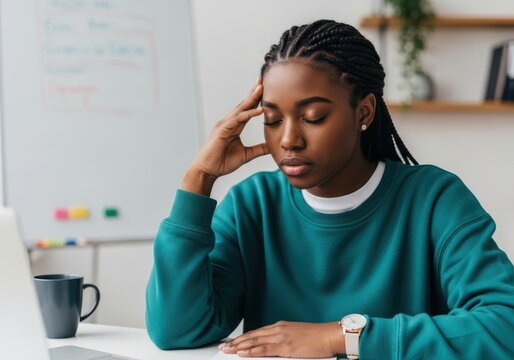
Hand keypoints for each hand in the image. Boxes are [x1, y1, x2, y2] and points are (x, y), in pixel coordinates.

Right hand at [182, 79, 267, 194]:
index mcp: (234, 126)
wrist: (207, 171)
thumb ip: (259, 149)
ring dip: (252, 98)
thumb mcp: (247, 155)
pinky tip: (259, 110)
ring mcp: (225, 125)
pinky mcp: (222, 130)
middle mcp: (229, 122)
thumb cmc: (222, 162)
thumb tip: (272, 147)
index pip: (247, 110)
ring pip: (241, 108)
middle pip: (244, 104)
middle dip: (253, 92)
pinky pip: (237, 119)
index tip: (265, 90)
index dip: (255, 100)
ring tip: (262, 88)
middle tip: (262, 80)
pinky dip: (248, 114)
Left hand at [218, 321, 344, 357]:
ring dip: (239, 347)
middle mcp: (278, 329)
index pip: (256, 332)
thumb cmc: (317, 337)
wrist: (330, 335)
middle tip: (223, 346)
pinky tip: (242, 353)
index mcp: (280, 326)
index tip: (232, 341)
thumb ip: (283, 340)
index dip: (243, 337)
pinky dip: (251, 351)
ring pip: (254, 341)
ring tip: (227, 350)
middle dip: (236, 342)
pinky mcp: (286, 347)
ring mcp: (281, 337)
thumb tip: (273, 348)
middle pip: (252, 336)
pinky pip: (264, 349)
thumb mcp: (296, 336)